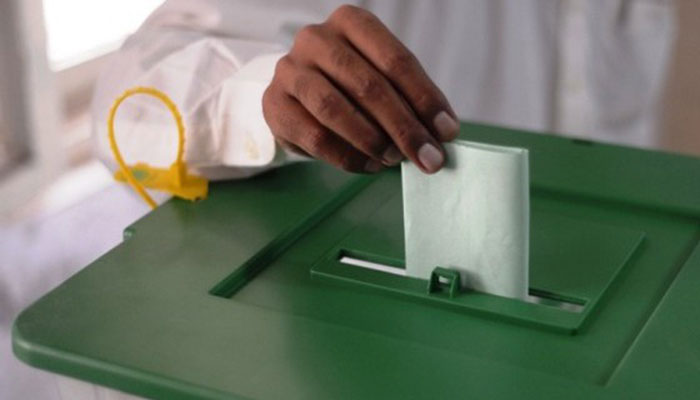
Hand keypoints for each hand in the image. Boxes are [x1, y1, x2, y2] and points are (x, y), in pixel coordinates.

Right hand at [262, 5, 458, 173]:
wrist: (296, 96)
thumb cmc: (347, 85)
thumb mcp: (379, 78)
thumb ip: (407, 99)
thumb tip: (441, 134)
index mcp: (351, 22)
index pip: (395, 59)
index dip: (425, 98)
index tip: (447, 132)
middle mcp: (316, 39)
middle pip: (367, 85)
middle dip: (404, 127)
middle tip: (429, 157)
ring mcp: (290, 70)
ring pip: (335, 109)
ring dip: (373, 141)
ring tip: (394, 160)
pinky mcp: (274, 104)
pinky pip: (316, 137)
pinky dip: (348, 157)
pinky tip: (369, 166)